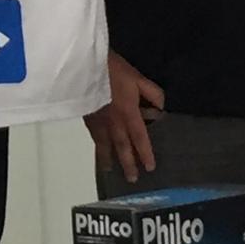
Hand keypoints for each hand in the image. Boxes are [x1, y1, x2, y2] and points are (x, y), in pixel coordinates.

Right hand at [83, 51, 163, 183]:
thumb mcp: (138, 78)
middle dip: (128, 163)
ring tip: (110, 170)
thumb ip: (152, 93)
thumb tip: (161, 108)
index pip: (139, 138)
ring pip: (105, 143)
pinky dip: (97, 144)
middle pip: (122, 146)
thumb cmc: (112, 70)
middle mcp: (113, 122)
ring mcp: (98, 120)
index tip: (150, 167)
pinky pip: (94, 135)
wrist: (84, 64)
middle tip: (132, 179)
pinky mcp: (86, 114)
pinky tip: (98, 147)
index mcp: (128, 113)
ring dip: (108, 158)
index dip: (145, 153)